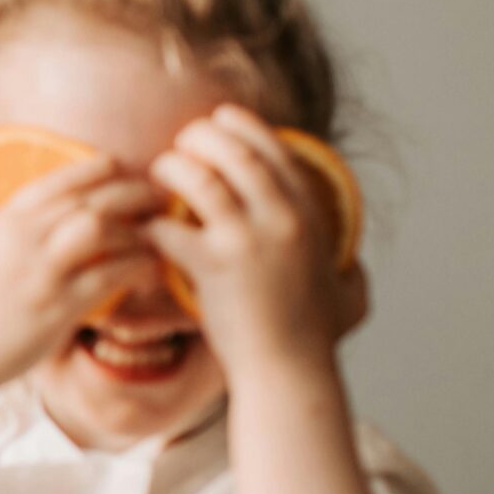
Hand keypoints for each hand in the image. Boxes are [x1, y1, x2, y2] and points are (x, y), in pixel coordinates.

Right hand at [0, 159, 163, 398]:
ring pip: (105, 230)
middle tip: (160, 195)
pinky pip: (110, 276)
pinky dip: (136, 268)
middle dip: (134, 191)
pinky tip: (151, 270)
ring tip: (162, 234)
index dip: (95, 168)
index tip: (120, 168)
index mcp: (4, 221)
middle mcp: (26, 238)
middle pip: (93, 198)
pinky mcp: (59, 307)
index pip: (60, 179)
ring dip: (139, 228)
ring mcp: (44, 272)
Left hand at [146, 105, 343, 378]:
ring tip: (159, 172)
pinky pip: (168, 226)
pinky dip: (149, 222)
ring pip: (199, 178)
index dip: (244, 126)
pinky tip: (141, 225)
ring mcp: (247, 241)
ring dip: (172, 168)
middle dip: (202, 136)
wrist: (289, 375)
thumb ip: (347, 268)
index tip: (221, 118)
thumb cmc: (313, 341)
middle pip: (235, 151)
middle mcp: (282, 220)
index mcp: (311, 217)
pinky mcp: (212, 266)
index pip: (277, 150)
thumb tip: (352, 261)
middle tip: (182, 142)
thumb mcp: (345, 293)